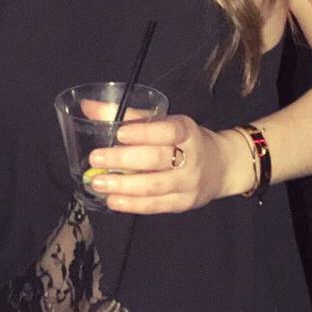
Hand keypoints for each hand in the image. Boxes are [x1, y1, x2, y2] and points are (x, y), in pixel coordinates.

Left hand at [87, 116, 249, 213]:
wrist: (222, 166)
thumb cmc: (184, 141)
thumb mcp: (163, 123)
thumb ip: (128, 116)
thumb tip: (89, 107)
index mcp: (186, 131)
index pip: (167, 131)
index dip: (144, 133)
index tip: (119, 134)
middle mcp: (191, 156)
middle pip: (157, 159)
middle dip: (123, 160)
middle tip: (96, 159)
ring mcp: (189, 182)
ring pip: (155, 185)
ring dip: (124, 186)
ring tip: (97, 183)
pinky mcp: (184, 202)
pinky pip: (156, 205)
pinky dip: (133, 204)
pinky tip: (113, 201)